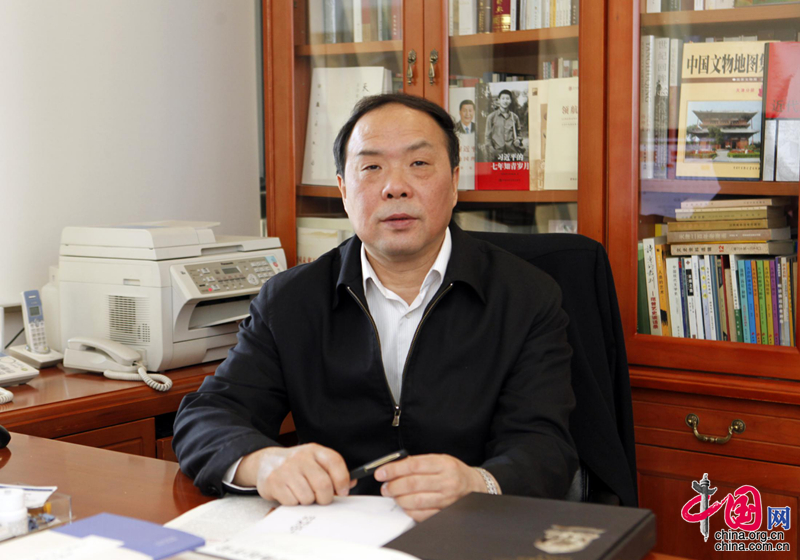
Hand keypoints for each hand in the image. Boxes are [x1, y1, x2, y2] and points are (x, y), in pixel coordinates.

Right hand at [235, 444, 355, 505]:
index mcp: (314, 450)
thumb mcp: (315, 462)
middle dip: (325, 498)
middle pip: (323, 484)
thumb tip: (350, 484)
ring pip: (308, 497)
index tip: (343, 491)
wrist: (266, 462)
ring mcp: (286, 469)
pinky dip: (294, 503)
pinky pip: (292, 502)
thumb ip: (333, 472)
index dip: (343, 480)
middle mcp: (300, 457)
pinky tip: (290, 494)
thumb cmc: (296, 466)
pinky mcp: (274, 482)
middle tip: (322, 499)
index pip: (335, 462)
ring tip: (303, 493)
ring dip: (308, 501)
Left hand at [375, 454, 485, 521]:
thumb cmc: (453, 472)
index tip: (381, 472)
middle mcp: (446, 482)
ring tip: (394, 495)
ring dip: (399, 499)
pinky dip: (409, 510)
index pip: (413, 465)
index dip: (393, 469)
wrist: (474, 486)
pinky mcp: (444, 513)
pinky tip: (406, 505)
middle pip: (412, 484)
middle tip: (385, 486)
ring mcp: (446, 499)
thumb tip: (393, 467)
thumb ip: (418, 462)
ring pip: (415, 501)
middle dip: (393, 486)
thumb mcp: (439, 459)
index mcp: (443, 464)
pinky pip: (421, 515)